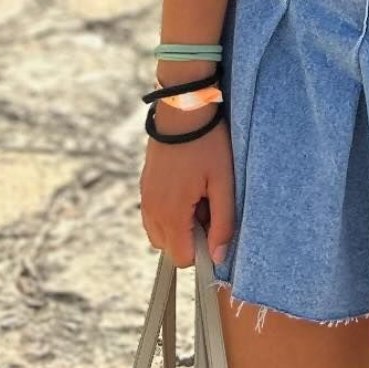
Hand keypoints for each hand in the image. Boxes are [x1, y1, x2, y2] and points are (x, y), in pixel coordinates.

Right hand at [139, 72, 235, 270]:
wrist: (183, 109)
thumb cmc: (208, 144)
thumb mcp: (223, 183)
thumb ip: (223, 223)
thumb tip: (219, 258)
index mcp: (171, 213)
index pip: (182, 258)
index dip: (202, 248)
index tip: (215, 223)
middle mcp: (151, 210)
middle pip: (170, 247)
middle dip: (190, 236)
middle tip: (207, 204)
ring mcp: (145, 197)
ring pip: (161, 231)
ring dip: (180, 223)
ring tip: (198, 194)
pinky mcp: (145, 185)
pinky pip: (155, 213)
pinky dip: (171, 209)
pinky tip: (188, 185)